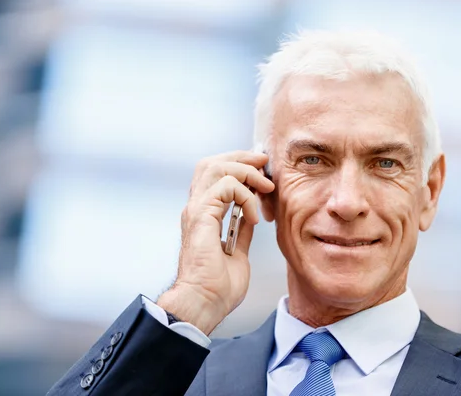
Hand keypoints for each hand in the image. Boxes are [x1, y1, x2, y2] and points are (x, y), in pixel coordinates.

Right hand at [157, 151, 274, 334]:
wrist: (205, 303)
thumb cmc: (217, 288)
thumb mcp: (238, 252)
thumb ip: (240, 231)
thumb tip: (249, 217)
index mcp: (203, 215)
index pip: (215, 175)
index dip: (239, 166)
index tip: (263, 170)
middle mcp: (196, 208)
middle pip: (213, 163)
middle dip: (242, 157)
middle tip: (264, 162)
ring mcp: (197, 211)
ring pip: (216, 167)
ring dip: (245, 171)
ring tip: (264, 186)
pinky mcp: (202, 216)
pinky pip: (226, 187)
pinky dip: (245, 195)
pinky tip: (253, 215)